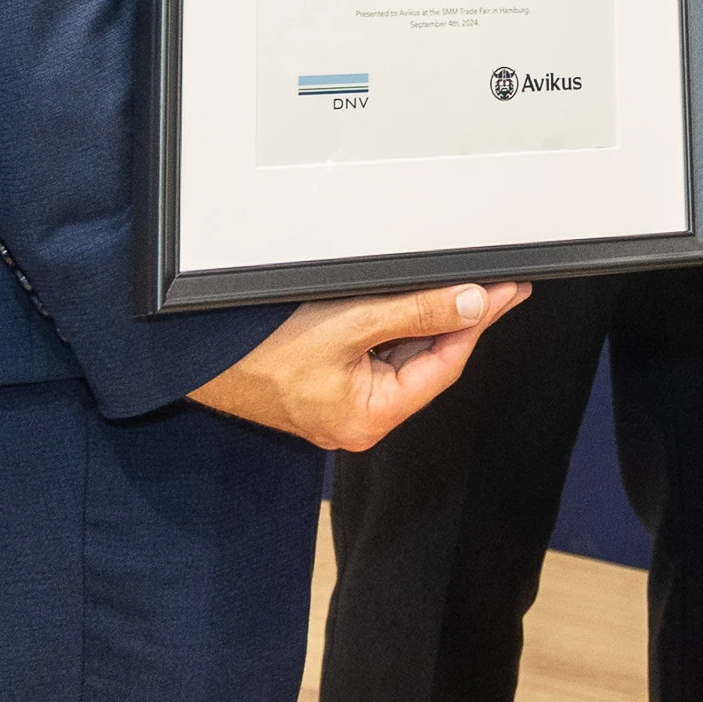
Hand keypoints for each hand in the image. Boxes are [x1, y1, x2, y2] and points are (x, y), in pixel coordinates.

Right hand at [190, 280, 528, 450]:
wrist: (195, 354)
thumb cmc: (258, 349)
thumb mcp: (351, 322)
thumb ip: (417, 312)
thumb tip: (473, 303)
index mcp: (368, 418)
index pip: (444, 365)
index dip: (479, 324)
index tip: (507, 293)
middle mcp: (357, 418)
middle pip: (425, 361)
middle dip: (456, 320)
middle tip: (494, 283)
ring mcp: (339, 404)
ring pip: (398, 355)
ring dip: (423, 320)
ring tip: (452, 285)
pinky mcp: (322, 385)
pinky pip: (370, 353)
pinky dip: (390, 326)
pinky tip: (403, 301)